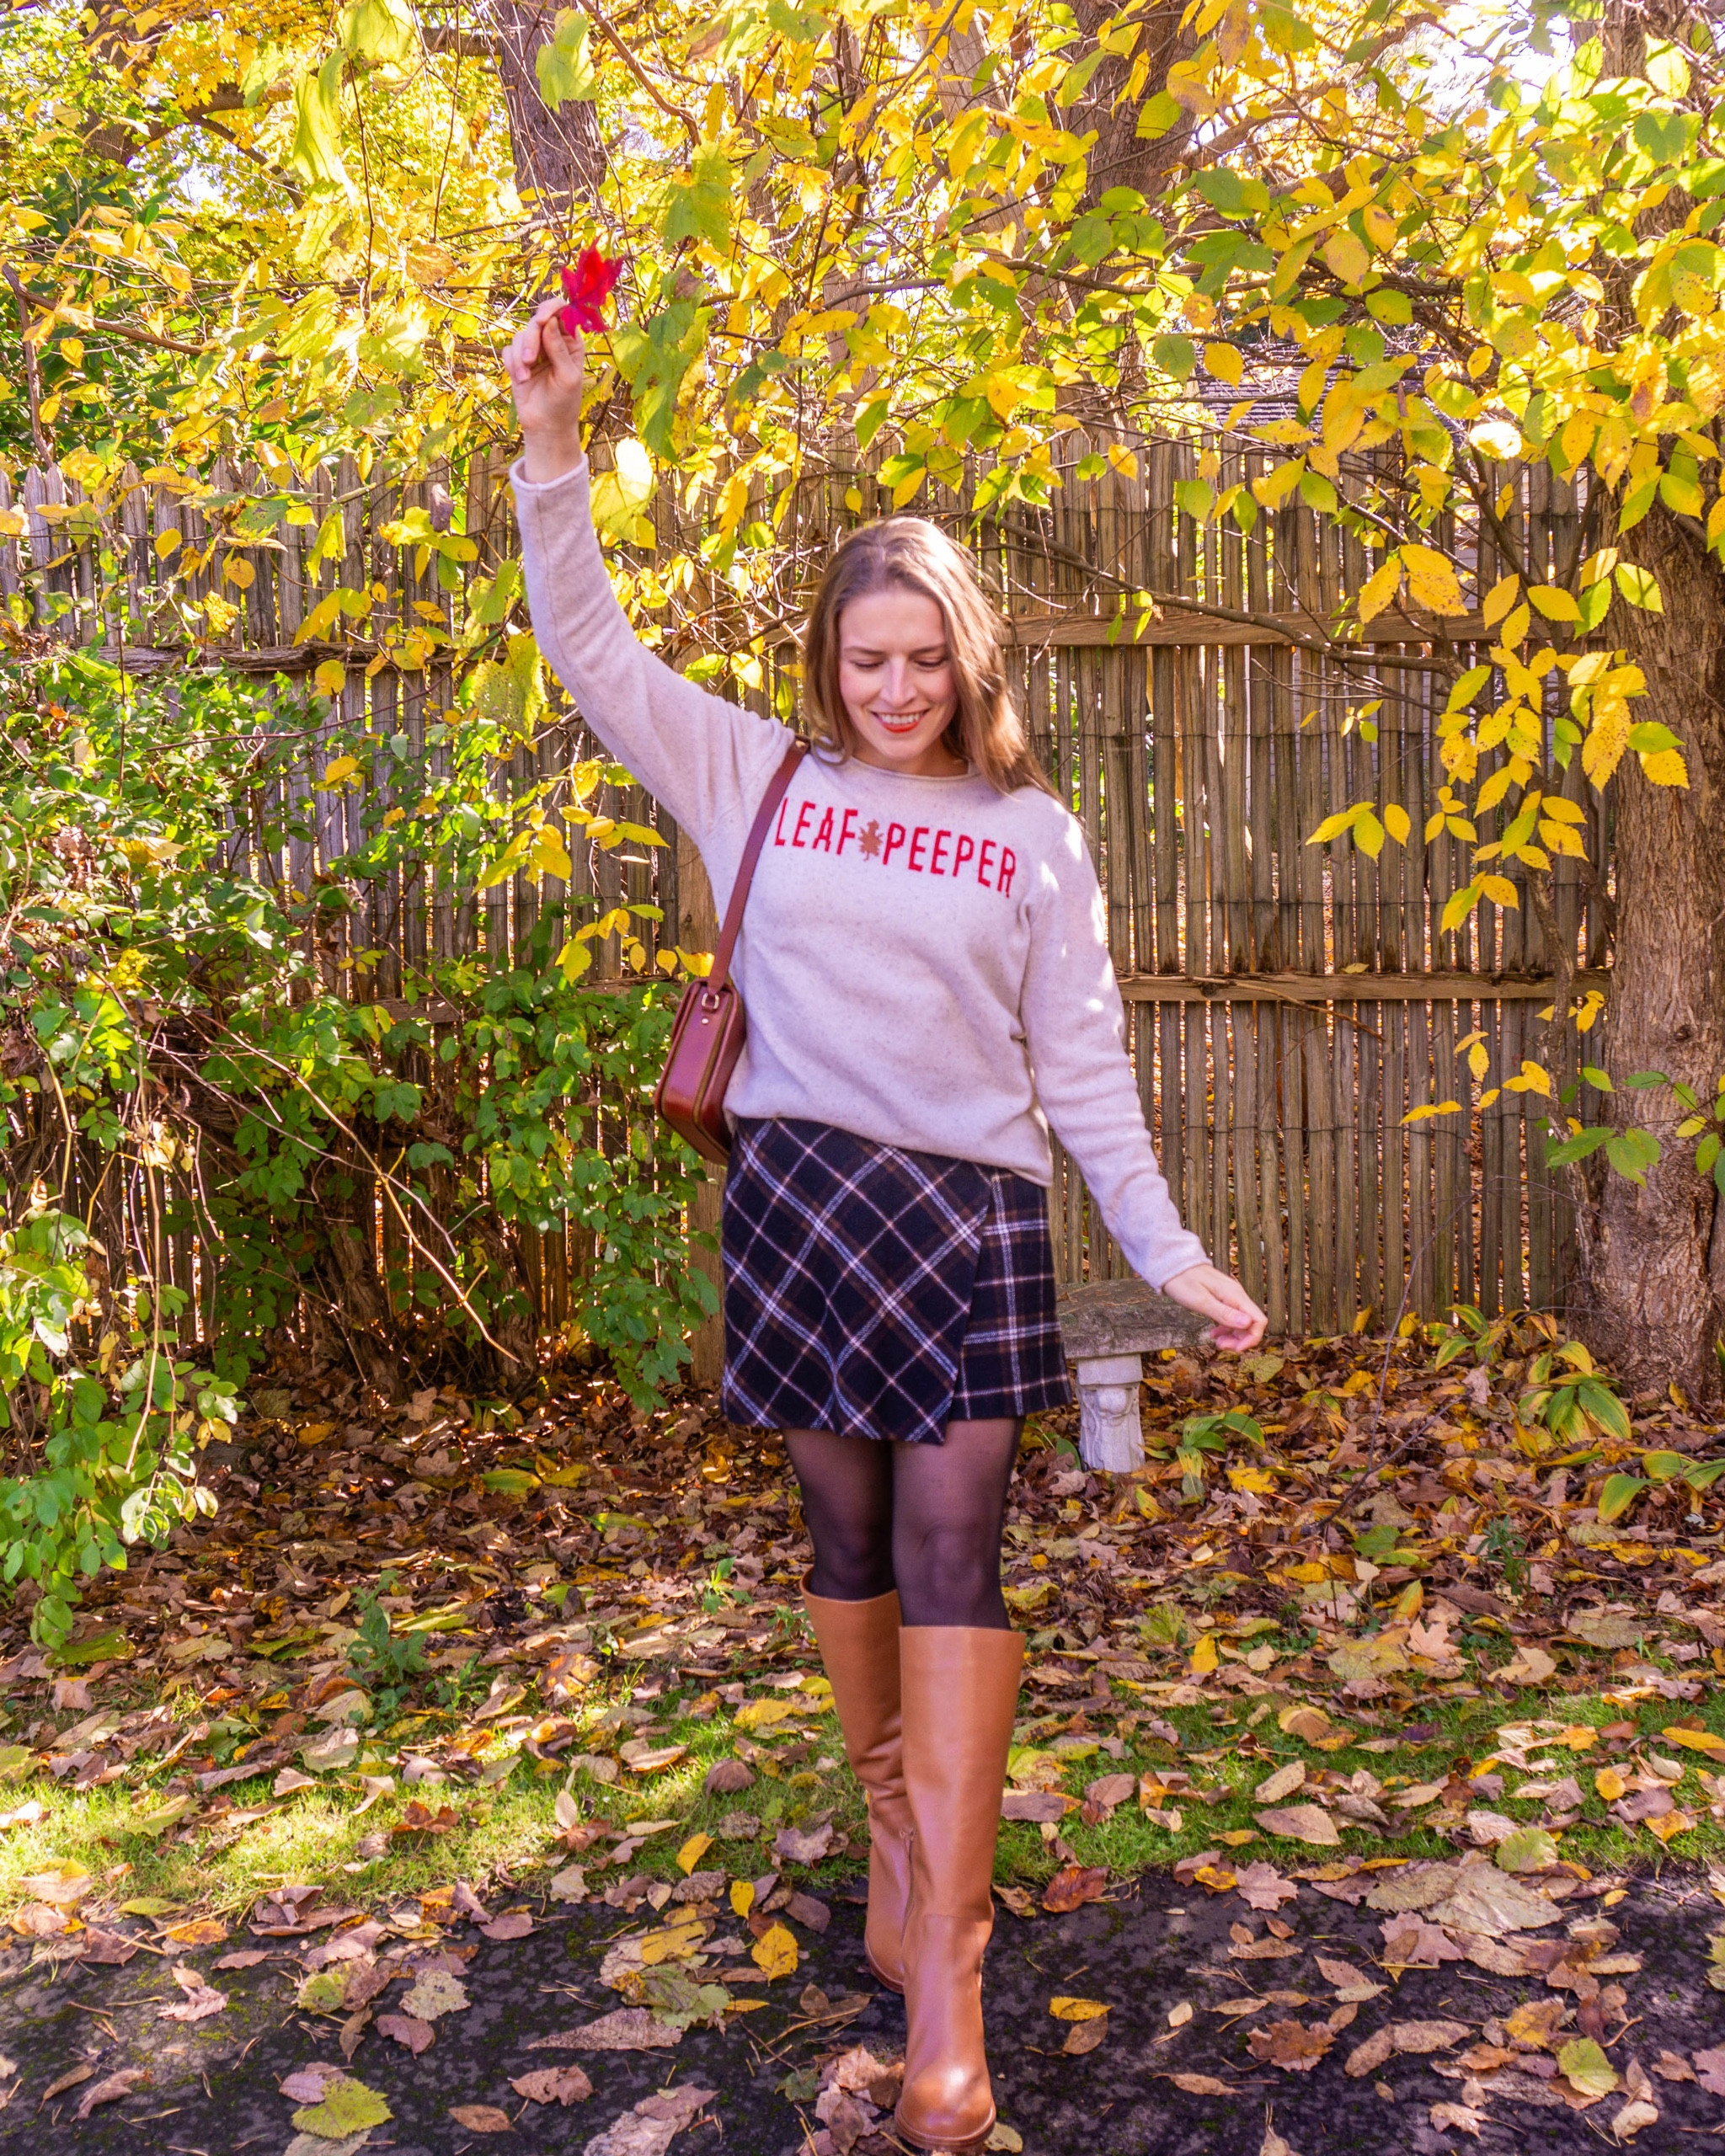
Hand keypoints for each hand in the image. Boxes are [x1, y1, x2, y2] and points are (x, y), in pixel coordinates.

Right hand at [505, 295, 586, 481]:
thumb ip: (558, 348)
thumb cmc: (564, 403)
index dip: (551, 310)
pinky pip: (509, 350)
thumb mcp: (567, 376)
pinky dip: (513, 364)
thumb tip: (549, 321)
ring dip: (521, 355)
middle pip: (537, 322)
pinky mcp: (517, 361)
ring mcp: (534, 351)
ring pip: (520, 335)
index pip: (561, 313)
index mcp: (570, 342)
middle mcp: (552, 342)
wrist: (546, 426)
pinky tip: (522, 380)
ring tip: (526, 377)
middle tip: (531, 360)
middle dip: (531, 339)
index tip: (543, 319)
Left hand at [1161, 1263, 1266, 1351]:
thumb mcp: (1200, 1301)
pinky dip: (1226, 1329)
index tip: (1235, 1348)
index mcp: (1235, 1296)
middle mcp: (1237, 1296)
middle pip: (1252, 1324)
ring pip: (1242, 1323)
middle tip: (1220, 1346)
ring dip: (1233, 1337)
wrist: (1173, 1265)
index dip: (1252, 1338)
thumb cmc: (1183, 1281)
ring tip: (1216, 1342)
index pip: (1259, 1320)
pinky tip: (1214, 1334)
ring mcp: (1231, 1297)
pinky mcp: (1224, 1299)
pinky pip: (1232, 1318)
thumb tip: (1247, 1324)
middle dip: (1240, 1340)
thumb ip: (1224, 1313)